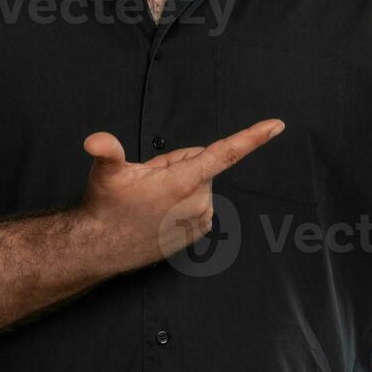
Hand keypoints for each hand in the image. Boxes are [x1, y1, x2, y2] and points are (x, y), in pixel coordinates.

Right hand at [79, 118, 284, 273]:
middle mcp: (199, 201)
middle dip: (178, 164)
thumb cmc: (107, 207)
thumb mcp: (107, 173)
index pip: (226, 152)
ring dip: (179, 184)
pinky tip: (161, 211)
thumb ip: (106, 151)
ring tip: (152, 198)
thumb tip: (95, 141)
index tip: (276, 125)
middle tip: (149, 180)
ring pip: (199, 182)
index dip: (253, 137)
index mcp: (185, 180)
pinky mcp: (200, 231)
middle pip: (199, 162)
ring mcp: (202, 219)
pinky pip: (199, 201)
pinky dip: (184, 201)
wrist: (102, 246)